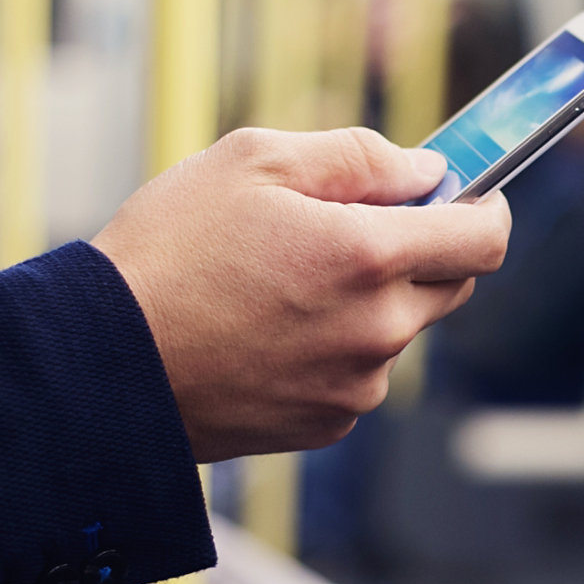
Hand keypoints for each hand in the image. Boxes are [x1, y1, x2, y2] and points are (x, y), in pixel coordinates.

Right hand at [92, 127, 510, 462]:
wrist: (98, 367)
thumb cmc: (168, 251)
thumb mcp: (255, 161)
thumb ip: (360, 157)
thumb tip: (427, 172)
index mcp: (368, 256)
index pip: (483, 239)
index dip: (485, 209)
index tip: (467, 196)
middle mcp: (377, 330)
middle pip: (451, 284)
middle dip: (422, 249)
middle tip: (354, 226)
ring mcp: (354, 386)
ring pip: (402, 329)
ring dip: (374, 300)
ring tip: (287, 282)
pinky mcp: (326, 425)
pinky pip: (360, 373)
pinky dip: (339, 346)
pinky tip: (272, 330)